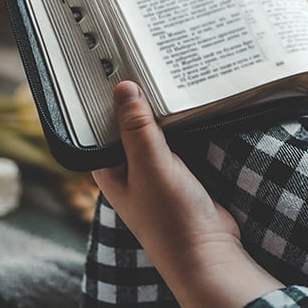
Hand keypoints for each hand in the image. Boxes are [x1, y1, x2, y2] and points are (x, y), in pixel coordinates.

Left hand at [92, 81, 281, 307]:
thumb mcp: (151, 166)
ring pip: (155, 129)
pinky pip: (178, 138)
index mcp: (110, 169)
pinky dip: (182, 121)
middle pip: (128, 123)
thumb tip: (124, 87)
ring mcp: (156, 170)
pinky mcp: (181, 171)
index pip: (99, 124)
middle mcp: (130, 168)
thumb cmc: (170, 218)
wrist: (208, 253)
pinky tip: (189, 99)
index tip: (111, 60)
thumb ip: (137, 128)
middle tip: (143, 54)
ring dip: (161, 108)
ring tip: (165, 68)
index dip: (104, 96)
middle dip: (137, 97)